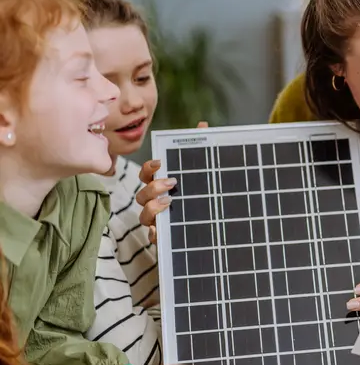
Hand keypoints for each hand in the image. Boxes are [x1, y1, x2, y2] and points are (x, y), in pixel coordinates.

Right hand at [138, 121, 206, 243]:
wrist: (211, 228)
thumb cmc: (200, 196)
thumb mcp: (202, 173)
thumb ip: (200, 149)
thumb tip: (203, 125)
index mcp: (161, 187)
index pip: (146, 175)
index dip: (149, 168)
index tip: (160, 162)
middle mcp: (155, 204)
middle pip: (142, 195)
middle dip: (152, 187)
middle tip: (171, 182)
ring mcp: (158, 221)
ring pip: (143, 216)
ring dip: (152, 208)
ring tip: (168, 202)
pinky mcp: (165, 238)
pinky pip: (153, 239)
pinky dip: (154, 235)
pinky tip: (159, 231)